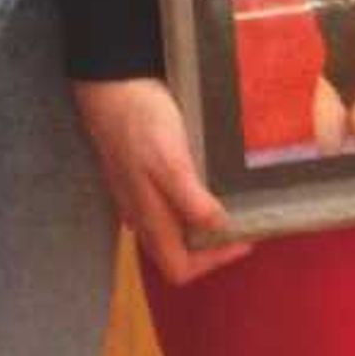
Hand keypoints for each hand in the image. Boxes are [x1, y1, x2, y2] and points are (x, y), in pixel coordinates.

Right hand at [73, 78, 244, 282]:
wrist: (110, 86)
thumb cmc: (142, 123)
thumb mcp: (170, 161)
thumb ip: (190, 199)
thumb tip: (219, 228)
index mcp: (149, 218)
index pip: (179, 269)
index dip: (213, 263)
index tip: (243, 239)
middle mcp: (142, 215)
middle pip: (177, 253)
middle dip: (212, 245)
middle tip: (244, 220)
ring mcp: (138, 196)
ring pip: (172, 229)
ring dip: (203, 225)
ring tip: (233, 202)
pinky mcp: (140, 175)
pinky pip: (168, 204)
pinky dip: (192, 203)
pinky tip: (208, 181)